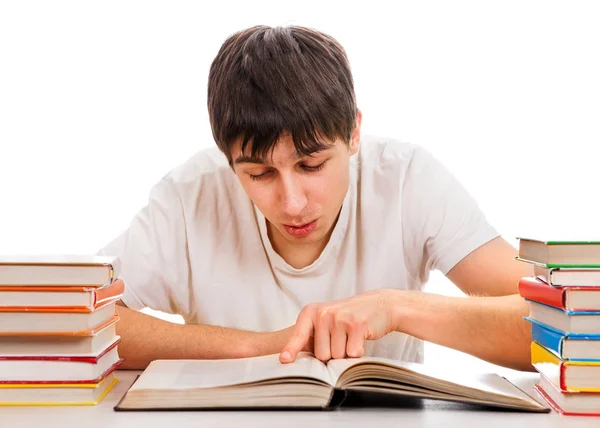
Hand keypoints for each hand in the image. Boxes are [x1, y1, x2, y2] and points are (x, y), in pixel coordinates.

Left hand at [279, 289, 398, 362]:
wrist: (378, 305)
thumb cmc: (348, 317)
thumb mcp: (325, 320)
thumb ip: (311, 336)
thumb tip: (294, 359)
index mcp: (311, 312)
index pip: (298, 335)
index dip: (291, 349)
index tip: (284, 360)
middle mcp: (323, 313)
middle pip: (321, 355)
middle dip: (333, 354)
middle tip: (342, 338)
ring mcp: (339, 318)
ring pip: (337, 356)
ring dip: (346, 352)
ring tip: (351, 336)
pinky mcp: (356, 325)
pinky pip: (352, 354)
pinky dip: (358, 352)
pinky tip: (361, 338)